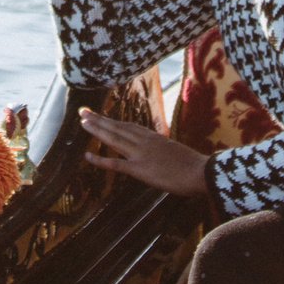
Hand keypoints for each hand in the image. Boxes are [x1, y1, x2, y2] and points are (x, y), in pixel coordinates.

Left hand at [80, 109, 209, 197]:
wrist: (201, 172)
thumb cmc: (194, 166)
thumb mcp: (176, 152)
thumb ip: (163, 151)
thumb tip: (159, 154)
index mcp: (154, 137)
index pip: (129, 127)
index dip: (113, 121)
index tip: (101, 116)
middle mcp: (145, 142)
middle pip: (118, 128)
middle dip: (99, 120)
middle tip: (83, 111)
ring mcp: (141, 154)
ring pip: (114, 139)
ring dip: (97, 130)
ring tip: (83, 122)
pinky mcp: (140, 169)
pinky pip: (115, 164)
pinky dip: (100, 160)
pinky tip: (87, 156)